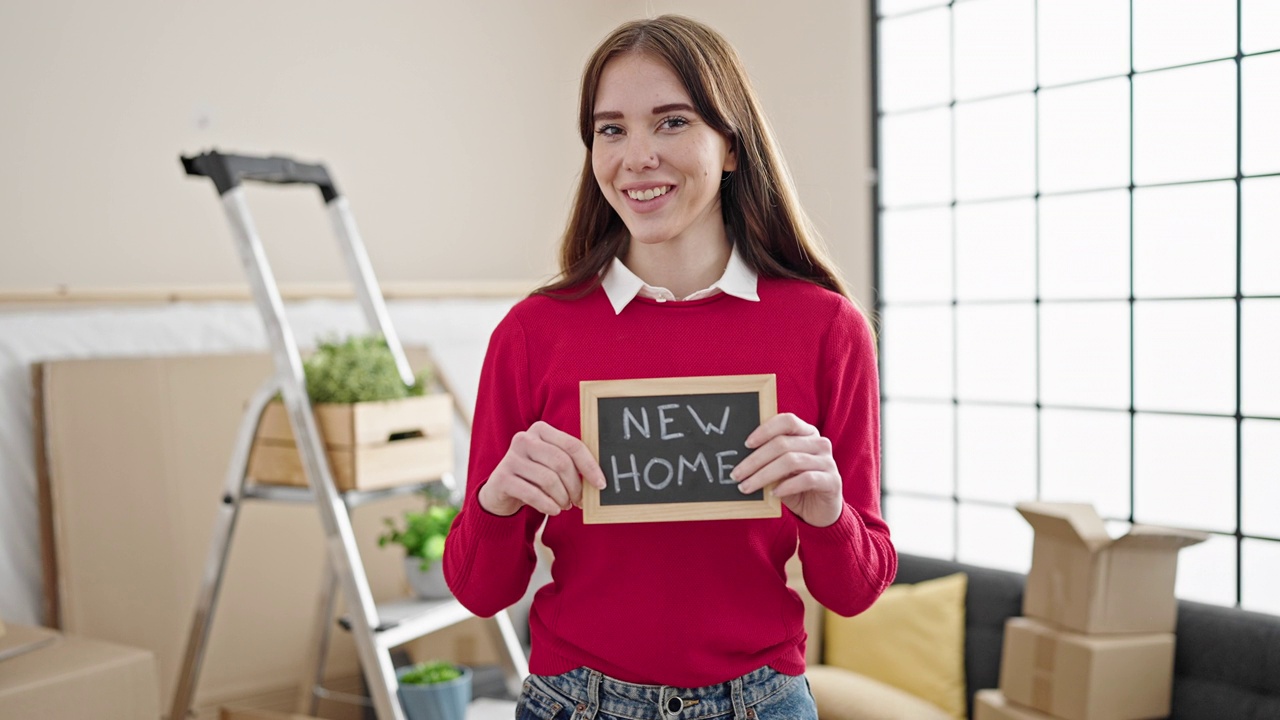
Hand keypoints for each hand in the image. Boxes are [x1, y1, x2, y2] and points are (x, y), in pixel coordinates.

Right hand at [478, 421, 606, 516]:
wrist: (501, 491)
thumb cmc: (534, 477)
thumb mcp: (551, 464)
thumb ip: (571, 463)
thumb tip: (599, 480)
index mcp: (540, 430)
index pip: (573, 445)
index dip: (590, 466)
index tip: (601, 484)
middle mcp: (524, 439)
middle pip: (561, 463)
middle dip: (575, 486)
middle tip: (579, 501)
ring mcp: (511, 458)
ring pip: (549, 480)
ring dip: (562, 498)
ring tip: (564, 505)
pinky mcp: (501, 478)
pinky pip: (533, 494)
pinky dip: (548, 505)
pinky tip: (553, 510)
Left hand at [731, 413, 843, 527]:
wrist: (820, 510)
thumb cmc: (796, 486)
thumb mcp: (781, 470)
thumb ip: (769, 459)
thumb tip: (741, 459)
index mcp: (807, 433)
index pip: (787, 421)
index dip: (765, 430)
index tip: (746, 444)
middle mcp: (820, 443)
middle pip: (783, 444)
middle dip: (755, 460)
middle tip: (736, 474)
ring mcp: (828, 461)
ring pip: (791, 461)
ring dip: (764, 475)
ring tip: (747, 487)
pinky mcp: (832, 481)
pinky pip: (806, 479)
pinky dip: (786, 486)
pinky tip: (773, 493)